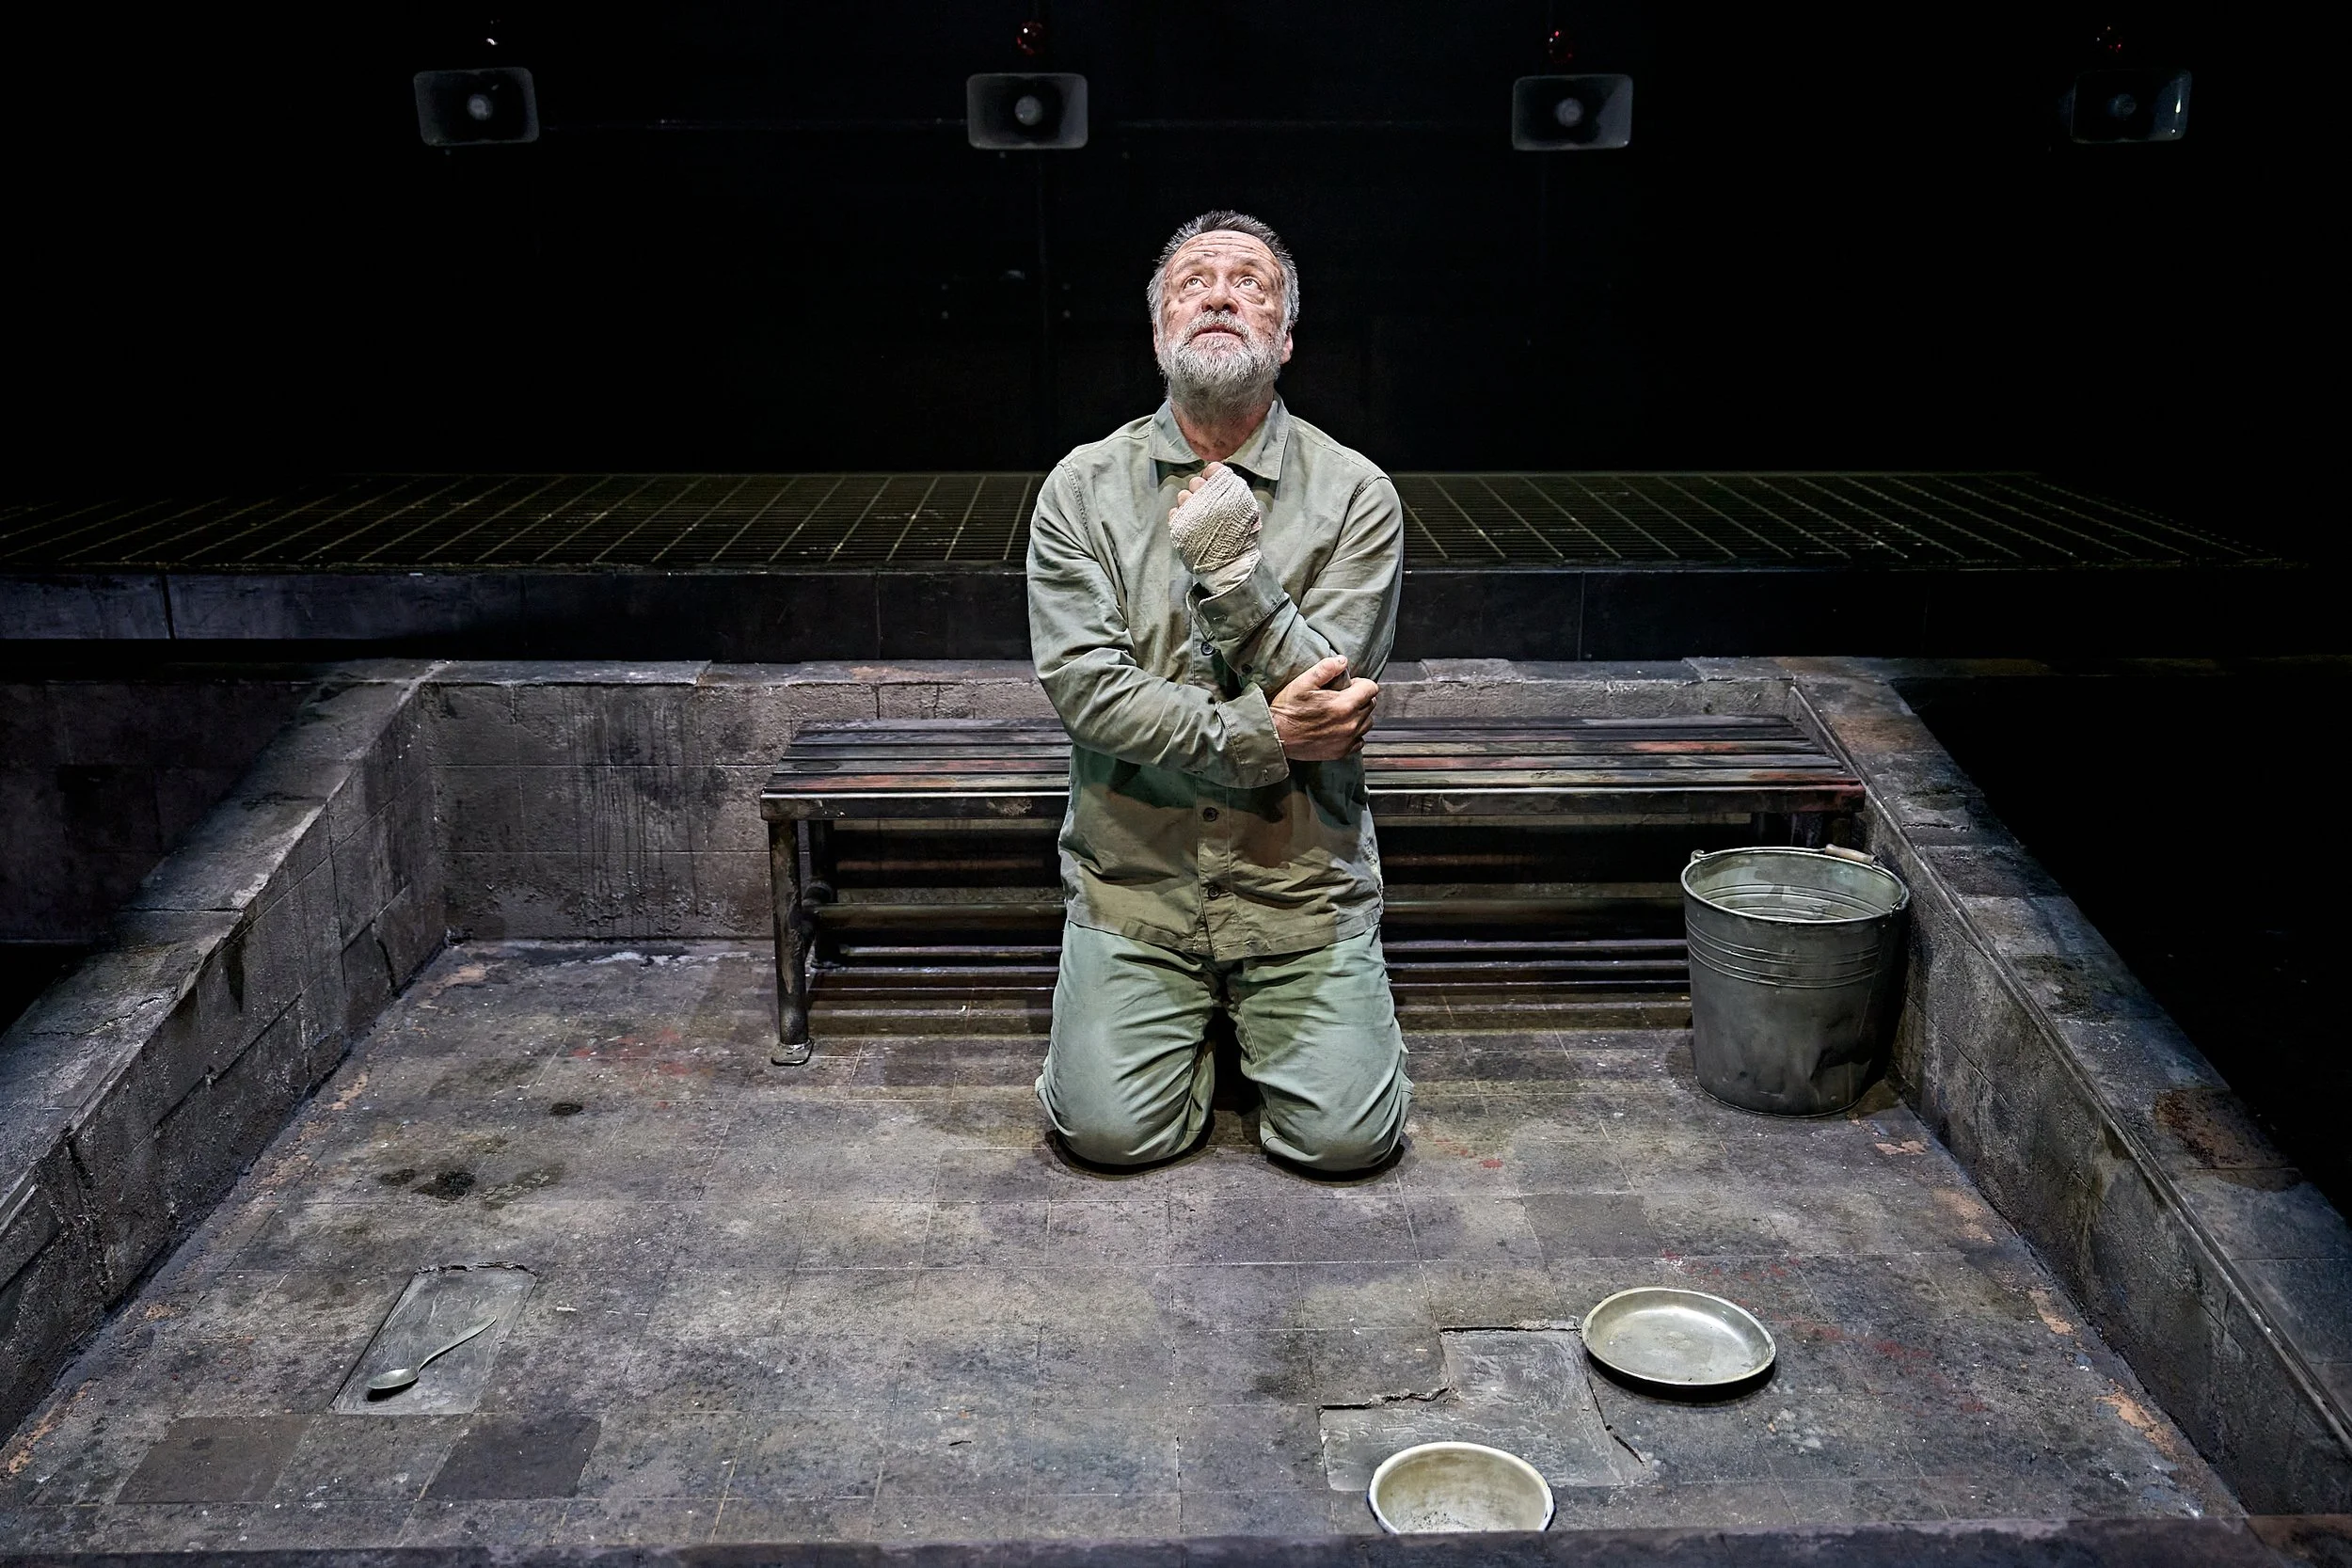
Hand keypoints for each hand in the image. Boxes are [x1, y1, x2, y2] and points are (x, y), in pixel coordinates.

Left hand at [1167, 461, 1260, 578]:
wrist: (1228, 566)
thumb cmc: (1241, 540)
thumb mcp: (1249, 513)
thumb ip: (1237, 495)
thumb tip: (1227, 481)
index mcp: (1227, 492)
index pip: (1214, 469)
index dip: (1212, 474)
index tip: (1212, 481)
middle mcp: (1206, 498)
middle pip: (1196, 482)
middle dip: (1200, 490)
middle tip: (1206, 503)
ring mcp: (1191, 511)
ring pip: (1183, 496)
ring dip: (1189, 504)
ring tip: (1197, 517)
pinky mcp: (1179, 525)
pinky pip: (1174, 513)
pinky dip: (1180, 517)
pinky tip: (1189, 526)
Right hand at [1272, 656, 1378, 761]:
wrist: (1276, 735)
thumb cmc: (1287, 710)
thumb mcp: (1303, 682)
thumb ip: (1326, 668)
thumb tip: (1342, 661)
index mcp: (1344, 705)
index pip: (1371, 689)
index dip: (1361, 683)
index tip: (1349, 685)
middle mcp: (1350, 724)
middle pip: (1370, 705)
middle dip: (1360, 698)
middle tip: (1342, 696)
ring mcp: (1347, 740)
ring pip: (1367, 723)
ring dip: (1359, 715)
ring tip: (1342, 712)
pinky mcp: (1341, 751)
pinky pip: (1359, 741)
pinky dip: (1354, 733)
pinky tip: (1340, 727)